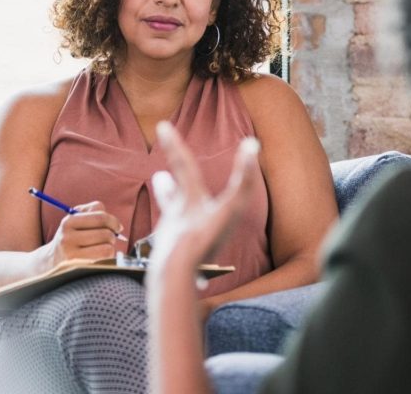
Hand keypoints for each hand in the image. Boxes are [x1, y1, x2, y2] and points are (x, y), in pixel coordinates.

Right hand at [46, 201, 122, 263]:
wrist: (53, 261)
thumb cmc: (72, 237)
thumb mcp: (77, 219)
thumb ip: (94, 210)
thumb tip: (117, 225)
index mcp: (68, 222)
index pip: (100, 217)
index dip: (114, 221)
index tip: (117, 227)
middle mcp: (67, 238)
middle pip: (106, 233)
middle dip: (112, 236)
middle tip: (107, 240)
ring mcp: (71, 255)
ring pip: (107, 247)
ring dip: (110, 248)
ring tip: (102, 248)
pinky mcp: (78, 268)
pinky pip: (104, 260)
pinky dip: (107, 258)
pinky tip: (100, 257)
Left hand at [149, 121, 260, 276]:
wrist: (174, 275)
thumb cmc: (204, 239)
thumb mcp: (231, 207)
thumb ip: (244, 178)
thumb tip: (252, 143)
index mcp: (189, 201)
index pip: (183, 166)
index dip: (175, 145)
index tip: (162, 126)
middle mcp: (176, 219)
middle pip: (170, 199)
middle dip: (166, 187)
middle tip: (157, 178)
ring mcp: (170, 242)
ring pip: (171, 230)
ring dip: (173, 225)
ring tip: (170, 227)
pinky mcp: (170, 267)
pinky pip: (182, 266)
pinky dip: (189, 271)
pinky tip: (198, 284)